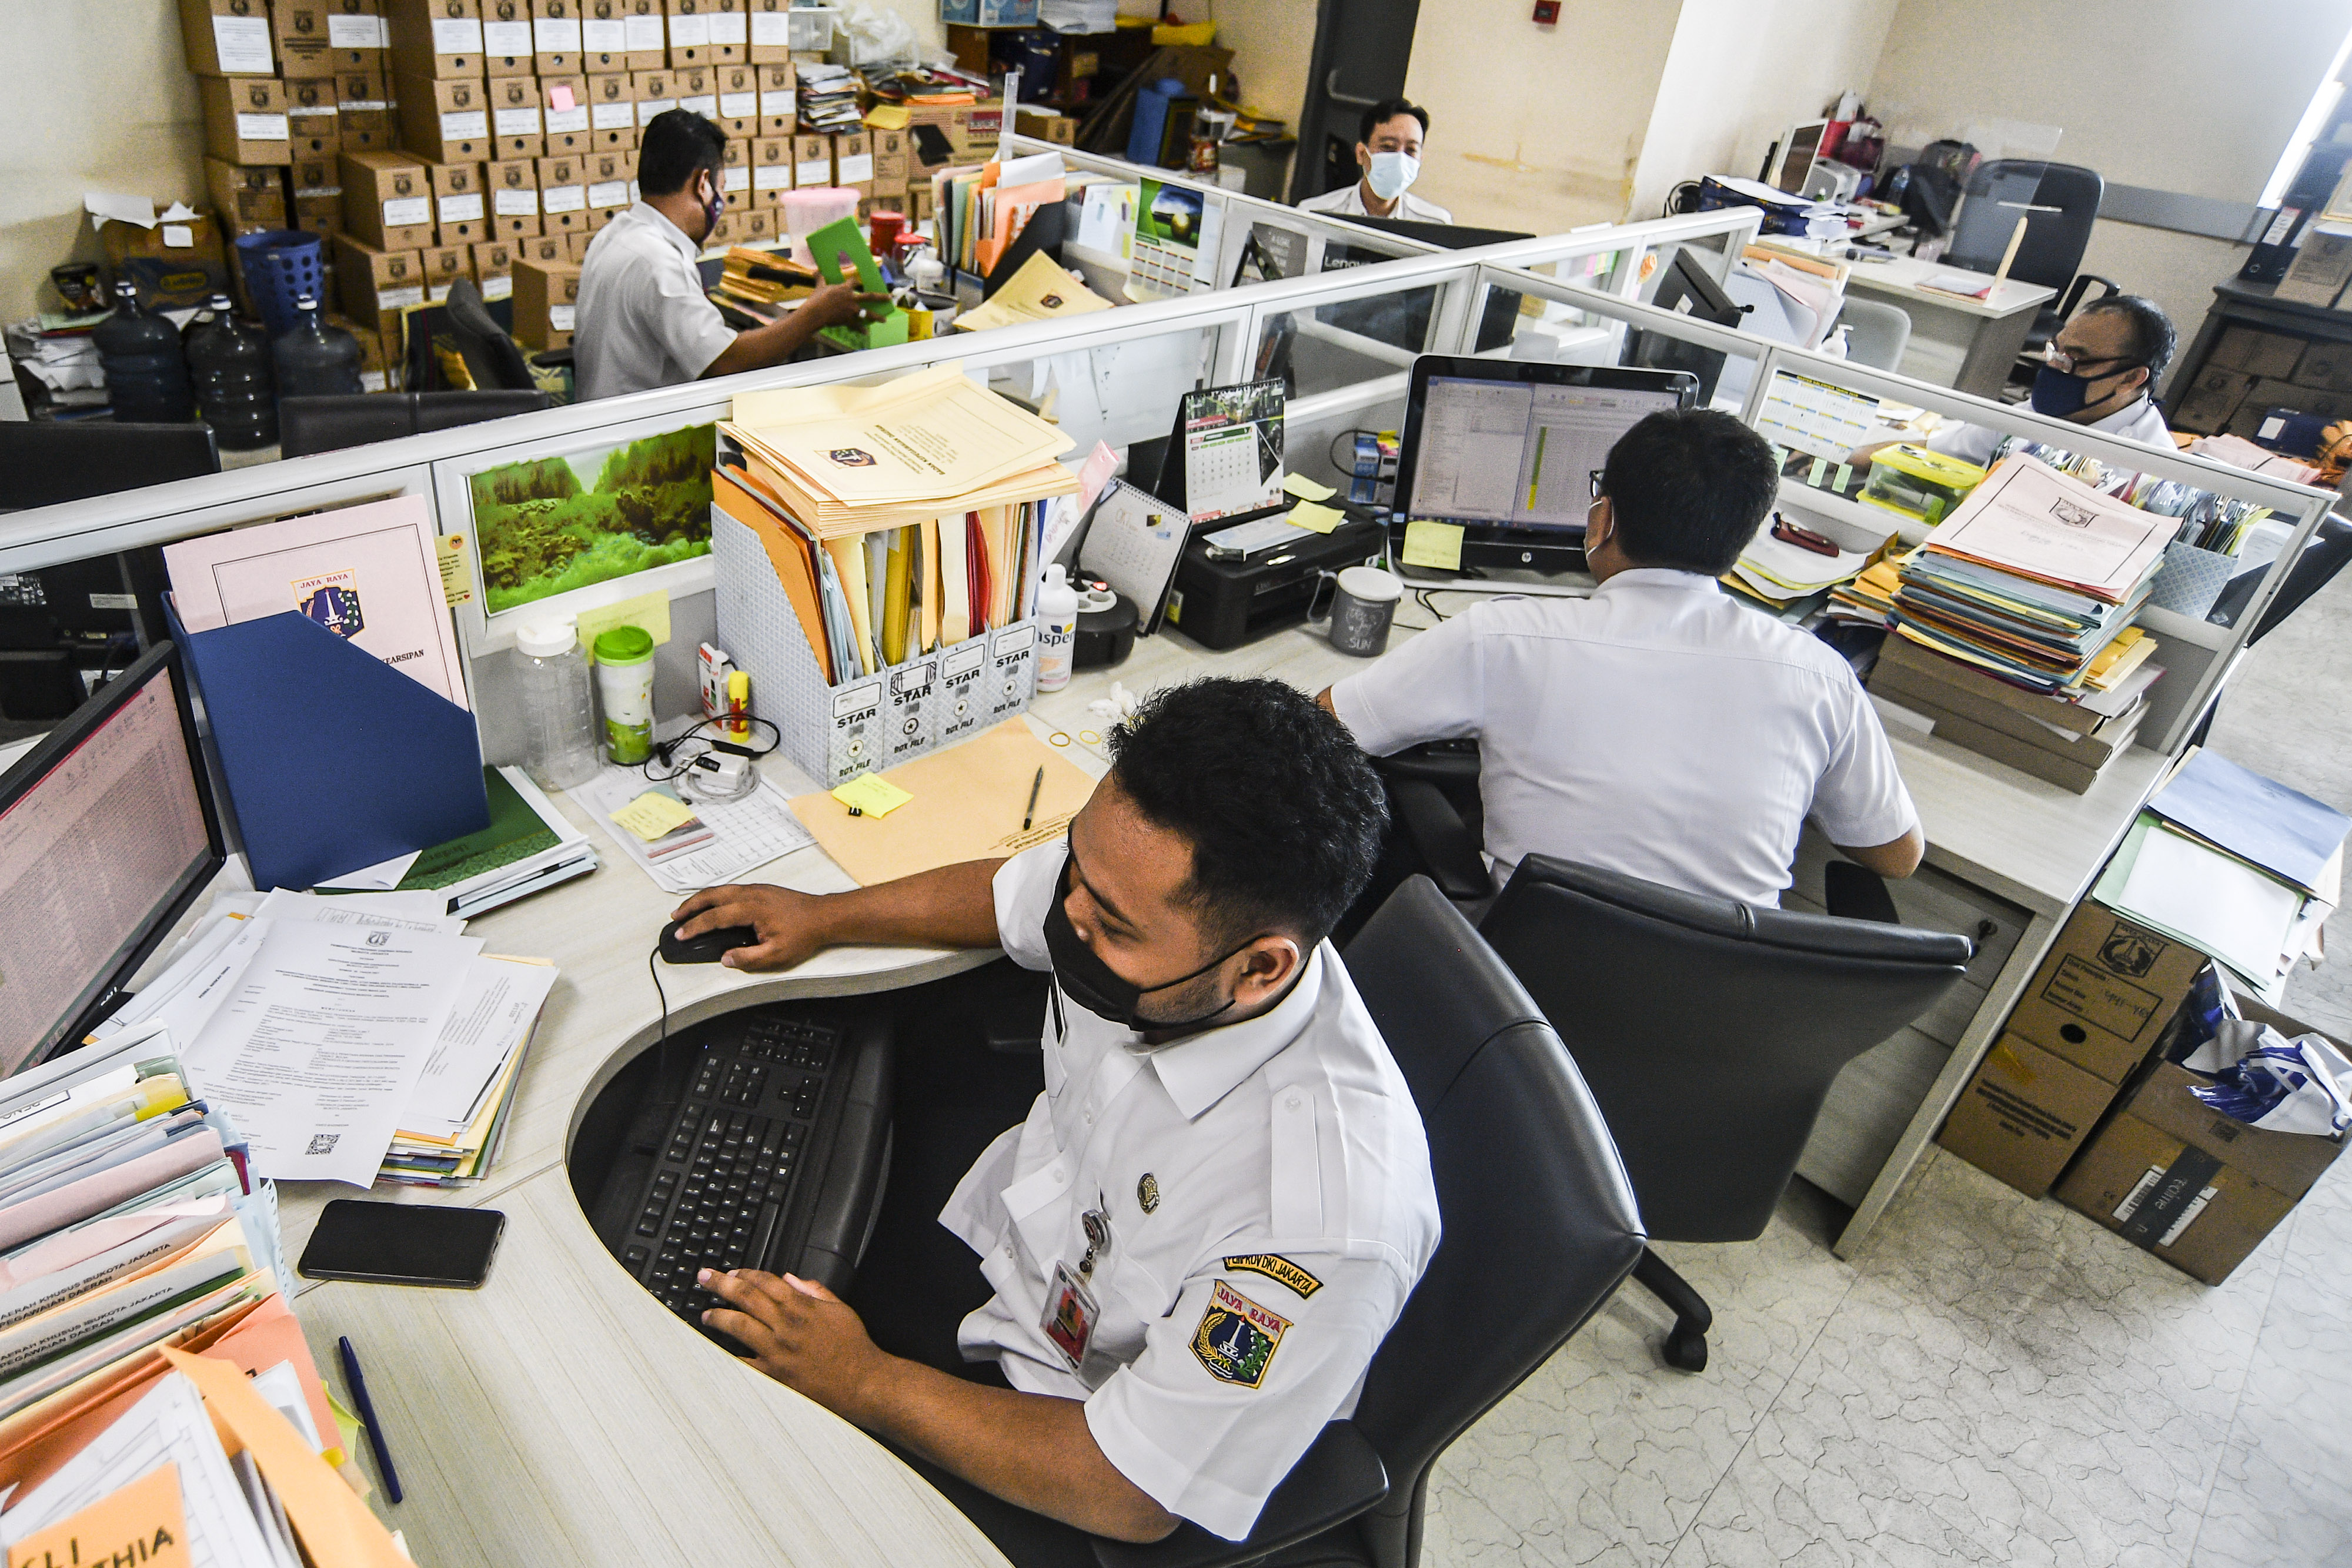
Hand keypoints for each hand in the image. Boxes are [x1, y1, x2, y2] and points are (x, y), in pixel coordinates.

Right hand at [669, 883, 833, 969]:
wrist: (824, 916)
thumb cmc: (805, 932)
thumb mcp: (777, 954)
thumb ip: (748, 959)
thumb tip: (726, 958)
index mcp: (752, 908)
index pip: (715, 917)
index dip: (695, 926)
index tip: (682, 934)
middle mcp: (751, 894)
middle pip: (712, 895)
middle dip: (690, 906)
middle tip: (676, 918)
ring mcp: (756, 889)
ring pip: (720, 890)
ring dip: (701, 899)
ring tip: (688, 911)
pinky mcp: (760, 890)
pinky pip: (730, 889)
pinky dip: (715, 896)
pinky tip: (713, 905)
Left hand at [700, 1267, 892, 1420]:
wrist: (863, 1383)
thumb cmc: (854, 1348)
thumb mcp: (840, 1309)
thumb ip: (814, 1290)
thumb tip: (790, 1279)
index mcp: (802, 1307)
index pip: (765, 1281)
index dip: (745, 1273)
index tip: (732, 1272)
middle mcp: (786, 1326)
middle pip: (745, 1297)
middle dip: (721, 1284)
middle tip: (705, 1278)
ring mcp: (778, 1351)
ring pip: (738, 1326)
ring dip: (718, 1317)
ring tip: (706, 1314)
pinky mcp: (775, 1375)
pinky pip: (744, 1363)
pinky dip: (729, 1356)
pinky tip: (716, 1352)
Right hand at [799, 280, 889, 330]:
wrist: (816, 313)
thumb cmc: (817, 299)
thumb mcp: (819, 287)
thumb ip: (819, 279)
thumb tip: (815, 271)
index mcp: (845, 289)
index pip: (854, 282)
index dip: (856, 281)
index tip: (858, 281)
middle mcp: (852, 298)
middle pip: (870, 296)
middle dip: (881, 297)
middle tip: (890, 298)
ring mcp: (851, 310)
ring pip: (867, 313)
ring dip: (877, 317)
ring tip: (884, 320)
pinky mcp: (848, 320)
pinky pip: (857, 325)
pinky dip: (861, 329)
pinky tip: (866, 332)